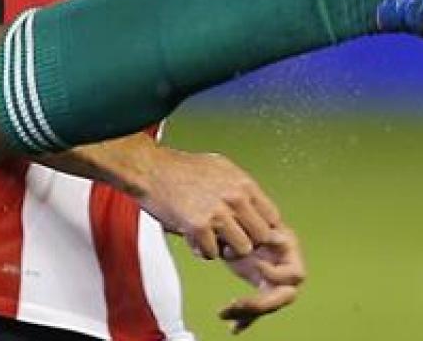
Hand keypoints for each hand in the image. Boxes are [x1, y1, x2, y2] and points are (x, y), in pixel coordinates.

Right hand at [135, 149, 302, 329]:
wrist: (150, 169)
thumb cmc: (180, 168)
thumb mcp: (221, 168)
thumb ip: (240, 188)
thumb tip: (255, 207)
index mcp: (243, 183)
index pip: (272, 217)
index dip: (260, 228)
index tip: (247, 231)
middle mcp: (235, 198)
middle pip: (260, 237)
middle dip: (245, 241)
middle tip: (228, 238)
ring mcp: (218, 213)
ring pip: (241, 249)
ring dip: (225, 249)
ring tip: (210, 238)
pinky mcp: (198, 226)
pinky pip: (212, 254)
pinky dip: (202, 250)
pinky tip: (193, 237)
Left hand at [219, 226, 304, 333]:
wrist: (237, 221)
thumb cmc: (248, 217)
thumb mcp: (256, 223)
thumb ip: (266, 232)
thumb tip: (272, 238)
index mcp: (289, 253)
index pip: (295, 275)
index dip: (276, 274)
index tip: (256, 265)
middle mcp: (286, 271)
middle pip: (283, 298)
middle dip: (259, 303)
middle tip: (233, 305)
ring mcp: (275, 283)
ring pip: (266, 306)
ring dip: (246, 312)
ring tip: (223, 313)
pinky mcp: (262, 291)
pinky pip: (255, 311)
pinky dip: (243, 319)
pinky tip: (232, 329)